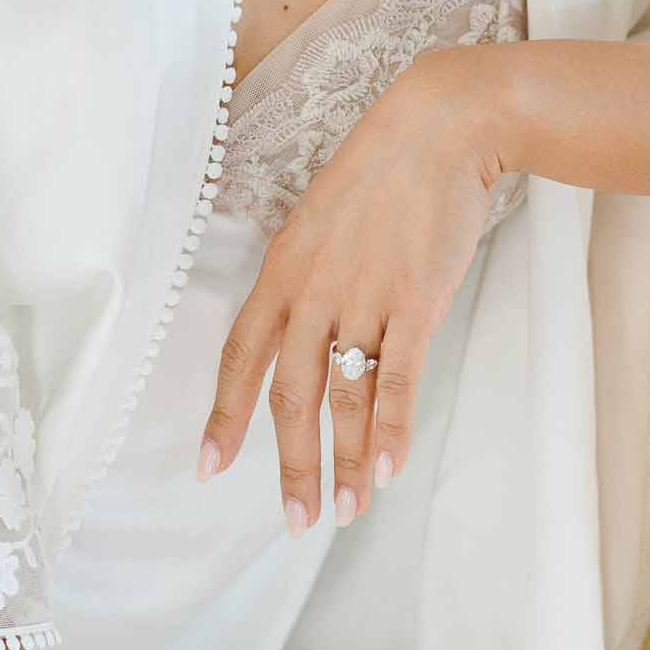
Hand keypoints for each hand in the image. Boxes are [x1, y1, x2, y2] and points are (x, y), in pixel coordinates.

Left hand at [195, 46, 507, 529]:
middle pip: (288, 395)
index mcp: (281, 272)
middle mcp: (311, 292)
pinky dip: (390, 429)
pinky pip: (396, 378)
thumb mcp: (323, 223)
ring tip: (345, 512)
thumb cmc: (385, 173)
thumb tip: (316, 334)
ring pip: (343, 398)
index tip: (210, 468)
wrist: (439, 128)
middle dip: (290, 465)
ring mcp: (360, 298)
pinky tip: (386, 469)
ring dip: (344, 462)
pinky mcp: (412, 301)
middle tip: (296, 522)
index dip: (224, 417)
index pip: (240, 357)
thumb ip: (312, 281)